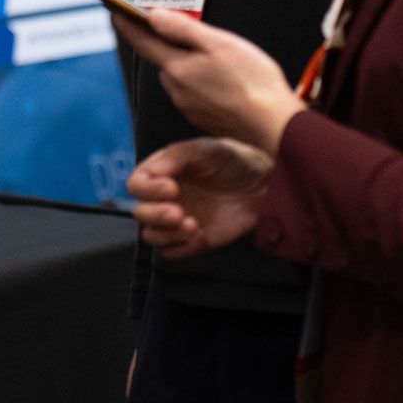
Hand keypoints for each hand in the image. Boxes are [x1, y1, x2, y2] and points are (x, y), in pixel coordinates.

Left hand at [111, 9, 303, 154]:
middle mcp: (176, 89)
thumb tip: (154, 17)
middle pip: (165, 59)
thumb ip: (183, 30)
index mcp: (177, 68)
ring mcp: (189, 106)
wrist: (272, 126)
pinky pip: (194, 92)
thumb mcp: (219, 44)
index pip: (144, 42)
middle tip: (195, 33)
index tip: (117, 12)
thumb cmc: (252, 83)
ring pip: (182, 76)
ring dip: (191, 65)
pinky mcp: (203, 118)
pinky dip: (203, 82)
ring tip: (222, 59)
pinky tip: (227, 81)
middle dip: (172, 45)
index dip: (129, 25)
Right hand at [127, 138, 273, 259]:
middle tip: (178, 212)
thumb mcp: (206, 148)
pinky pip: (172, 254)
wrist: (265, 185)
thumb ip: (175, 156)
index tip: (170, 188)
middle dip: (156, 214)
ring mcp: (180, 221)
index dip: (148, 189)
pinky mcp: (194, 241)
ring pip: (152, 235)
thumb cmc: (237, 161)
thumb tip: (153, 174)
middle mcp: (167, 197)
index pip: (137, 184)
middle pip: (140, 213)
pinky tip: (200, 236)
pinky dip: (181, 248)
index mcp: (165, 172)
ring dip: (168, 234)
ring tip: (193, 225)